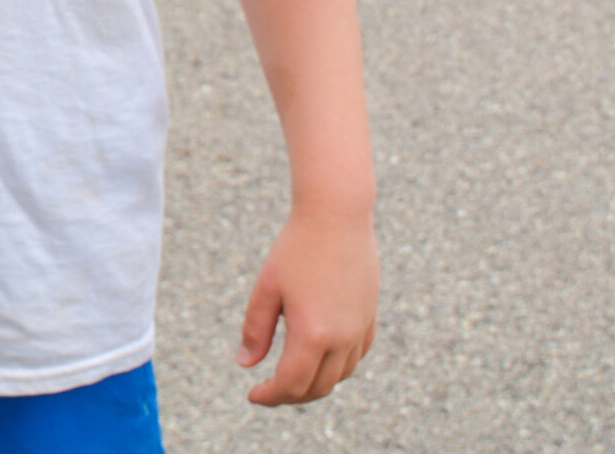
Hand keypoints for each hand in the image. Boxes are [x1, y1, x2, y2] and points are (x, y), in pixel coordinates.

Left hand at [237, 204, 377, 405]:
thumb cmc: (295, 248)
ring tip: (289, 376)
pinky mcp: (369, 319)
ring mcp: (360, 330)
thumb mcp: (266, 289)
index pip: (291, 384)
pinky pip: (355, 358)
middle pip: (317, 387)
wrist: (337, 217)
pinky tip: (318, 359)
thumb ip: (255, 330)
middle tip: (268, 390)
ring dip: (315, 384)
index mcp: (312, 334)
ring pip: (340, 377)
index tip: (253, 395)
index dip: (270, 396)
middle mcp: (342, 339)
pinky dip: (336, 368)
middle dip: (290, 395)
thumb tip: (245, 364)